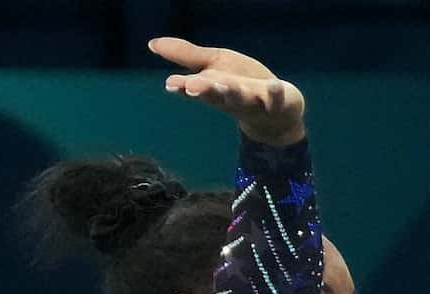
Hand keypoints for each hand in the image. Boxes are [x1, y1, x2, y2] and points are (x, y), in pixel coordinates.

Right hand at [152, 38, 305, 144]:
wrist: (278, 113)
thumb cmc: (239, 86)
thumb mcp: (213, 66)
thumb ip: (186, 56)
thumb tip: (151, 44)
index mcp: (213, 87)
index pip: (195, 87)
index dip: (183, 86)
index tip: (172, 84)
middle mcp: (230, 96)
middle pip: (216, 94)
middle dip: (205, 90)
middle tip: (193, 87)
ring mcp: (253, 101)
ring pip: (241, 98)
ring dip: (232, 93)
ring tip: (225, 85)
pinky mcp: (276, 102)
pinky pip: (276, 99)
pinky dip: (275, 93)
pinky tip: (274, 85)